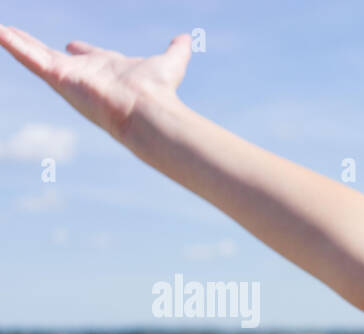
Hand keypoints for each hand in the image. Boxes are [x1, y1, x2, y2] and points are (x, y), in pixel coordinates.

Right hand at [0, 24, 191, 143]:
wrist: (147, 110)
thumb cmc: (157, 91)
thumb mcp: (169, 63)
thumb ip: (176, 51)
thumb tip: (187, 39)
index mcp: (106, 68)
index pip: (89, 57)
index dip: (81, 51)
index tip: (71, 45)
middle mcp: (85, 74)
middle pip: (54, 56)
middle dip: (35, 45)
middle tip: (15, 33)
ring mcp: (69, 77)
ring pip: (35, 55)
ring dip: (15, 42)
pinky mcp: (58, 76)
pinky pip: (28, 56)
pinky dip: (11, 43)